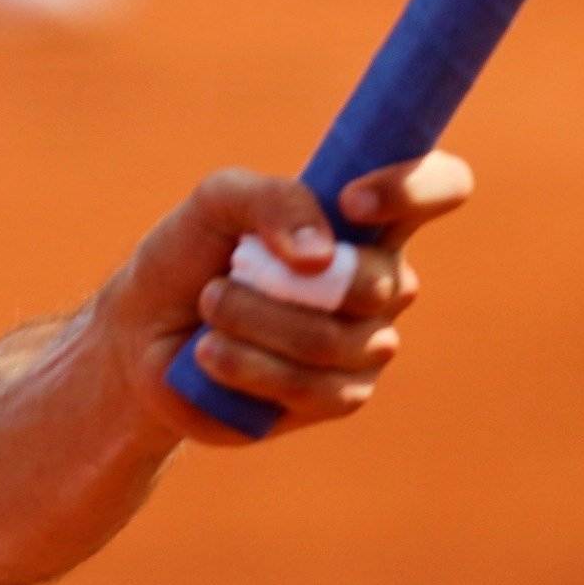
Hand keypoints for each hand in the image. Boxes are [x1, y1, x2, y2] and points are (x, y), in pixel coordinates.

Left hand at [97, 155, 474, 445]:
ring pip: (336, 340)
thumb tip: (322, 258)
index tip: (349, 201)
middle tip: (222, 274)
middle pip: (379, 282)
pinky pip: (315, 388)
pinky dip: (250, 367)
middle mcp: (379, 280)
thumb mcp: (215, 202)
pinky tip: (211, 354)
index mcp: (364, 219)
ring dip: (255, 322)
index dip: (414, 188)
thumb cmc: (190, 255)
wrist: (144, 332)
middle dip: (286, 283)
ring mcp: (366, 344)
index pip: (439, 186)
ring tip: (210, 309)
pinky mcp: (337, 398)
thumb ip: (269, 200)